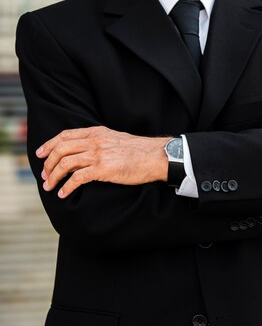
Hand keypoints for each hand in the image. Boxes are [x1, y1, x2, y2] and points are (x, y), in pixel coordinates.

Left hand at [37, 126, 169, 198]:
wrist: (156, 156)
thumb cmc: (140, 151)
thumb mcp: (116, 139)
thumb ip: (100, 142)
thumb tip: (85, 151)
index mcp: (97, 132)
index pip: (65, 135)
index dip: (49, 144)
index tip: (40, 154)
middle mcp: (95, 141)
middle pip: (61, 149)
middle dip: (48, 164)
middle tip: (44, 175)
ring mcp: (98, 154)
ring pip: (65, 164)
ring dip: (53, 176)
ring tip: (49, 186)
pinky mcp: (103, 169)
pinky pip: (77, 179)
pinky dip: (67, 187)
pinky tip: (63, 193)